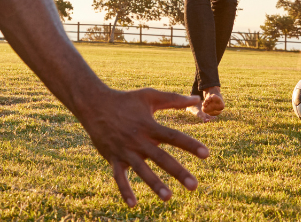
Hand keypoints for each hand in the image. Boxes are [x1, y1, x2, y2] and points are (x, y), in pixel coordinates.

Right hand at [78, 88, 208, 206]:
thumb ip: (174, 100)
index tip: (206, 154)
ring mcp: (125, 151)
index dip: (190, 145)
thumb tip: (197, 99)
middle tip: (194, 186)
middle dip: (178, 172)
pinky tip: (133, 205)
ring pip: (141, 170)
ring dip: (154, 184)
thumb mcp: (149, 96)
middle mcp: (138, 140)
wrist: (93, 104)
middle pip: (161, 158)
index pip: (173, 137)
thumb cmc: (125, 100)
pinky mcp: (113, 158)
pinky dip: (124, 190)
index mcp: (149, 126)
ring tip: (168, 197)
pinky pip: (118, 177)